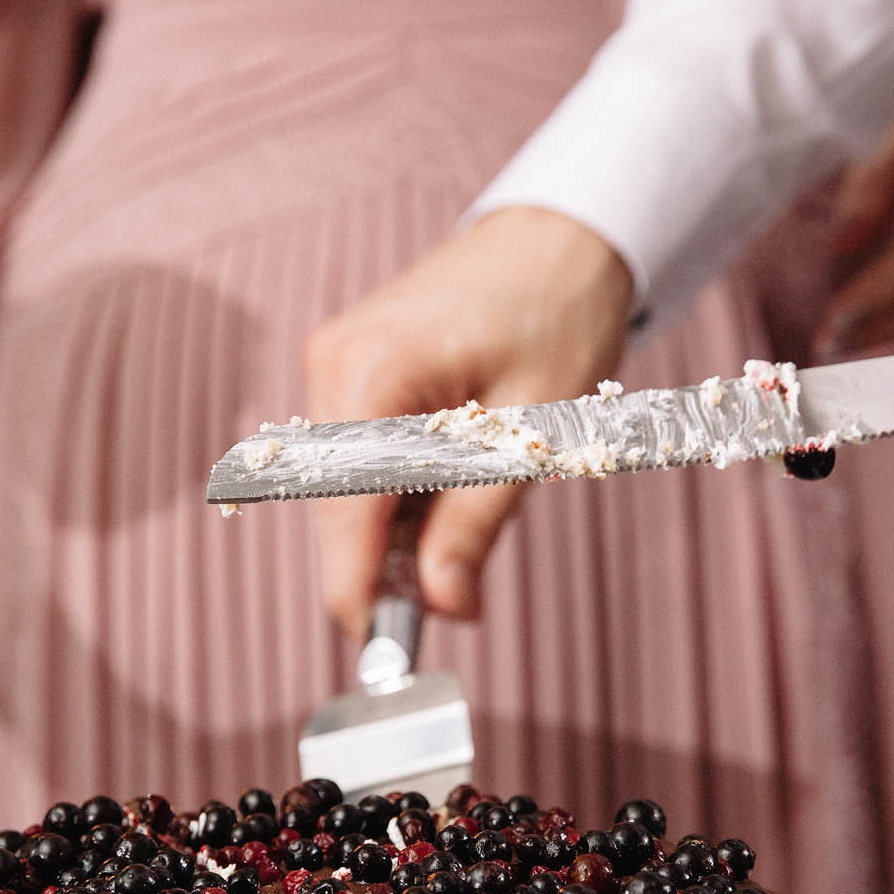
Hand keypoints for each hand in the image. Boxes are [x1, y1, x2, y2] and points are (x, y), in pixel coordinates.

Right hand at [305, 207, 633, 637]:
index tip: (385, 659)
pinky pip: (359, 458)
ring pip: (346, 490)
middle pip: (336, 509)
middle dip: (388, 566)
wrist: (562, 234)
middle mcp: (332, 366)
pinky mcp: (348, 371)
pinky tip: (451, 487)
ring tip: (468, 526)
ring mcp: (334, 366)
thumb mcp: (533, 434)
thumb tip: (441, 606)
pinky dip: (399, 492)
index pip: (343, 513)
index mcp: (370, 373)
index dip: (360, 593)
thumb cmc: (560, 315)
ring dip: (397, 529)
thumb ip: (474, 525)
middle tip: (459, 599)